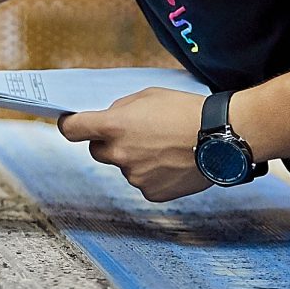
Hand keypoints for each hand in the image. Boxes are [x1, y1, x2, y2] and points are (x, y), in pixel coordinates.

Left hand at [59, 88, 210, 202]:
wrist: (220, 136)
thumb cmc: (185, 110)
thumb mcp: (148, 95)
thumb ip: (121, 108)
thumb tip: (109, 118)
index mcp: (113, 126)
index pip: (72, 129)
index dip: (70, 126)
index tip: (71, 125)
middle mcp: (119, 154)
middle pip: (97, 151)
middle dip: (109, 143)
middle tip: (135, 135)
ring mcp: (134, 176)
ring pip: (125, 167)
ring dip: (136, 159)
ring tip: (165, 147)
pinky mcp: (151, 193)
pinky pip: (143, 183)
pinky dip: (153, 175)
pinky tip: (172, 163)